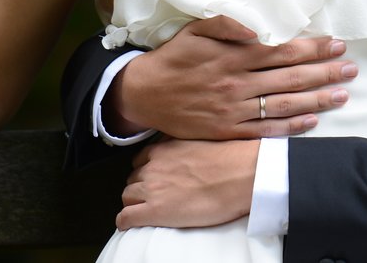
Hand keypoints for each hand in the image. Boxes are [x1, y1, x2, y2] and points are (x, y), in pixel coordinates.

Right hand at [108, 16, 357, 139]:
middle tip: (351, 68)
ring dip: (316, 99)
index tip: (337, 45)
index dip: (313, 48)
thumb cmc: (175, 57)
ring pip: (283, 105)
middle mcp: (239, 83)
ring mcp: (234, 110)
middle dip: (325, 72)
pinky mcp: (227, 131)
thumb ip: (226, 24)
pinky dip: (290, 127)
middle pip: (291, 78)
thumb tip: (256, 28)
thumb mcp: (195, 30)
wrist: (145, 94)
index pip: (284, 51)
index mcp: (235, 57)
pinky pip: (264, 130)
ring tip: (342, 94)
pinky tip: (312, 121)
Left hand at [116, 138, 258, 229]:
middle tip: (156, 196)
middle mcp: (152, 166)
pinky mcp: (154, 211)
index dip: (146, 172)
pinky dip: (125, 221)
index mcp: (163, 149)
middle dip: (140, 188)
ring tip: (148, 210)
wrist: (241, 174)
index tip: (154, 179)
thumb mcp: (201, 141)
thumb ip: (184, 146)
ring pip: (127, 197)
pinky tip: (132, 224)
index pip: (140, 161)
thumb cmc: (231, 159)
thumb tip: (186, 152)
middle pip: (132, 180)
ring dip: (135, 204)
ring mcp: (151, 188)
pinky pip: (125, 218)